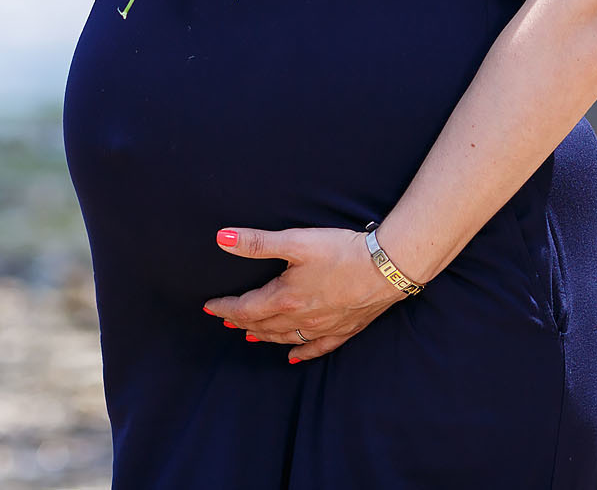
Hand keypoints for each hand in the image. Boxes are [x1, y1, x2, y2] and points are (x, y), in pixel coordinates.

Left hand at [201, 225, 405, 362]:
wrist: (387, 267)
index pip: (245, 309)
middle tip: (226, 319)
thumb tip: (221, 239)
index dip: (225, 309)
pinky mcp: (343, 330)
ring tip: (249, 335)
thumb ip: (257, 242)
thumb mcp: (295, 241)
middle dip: (240, 322)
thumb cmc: (341, 251)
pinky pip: (316, 349)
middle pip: (262, 326)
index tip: (209, 308)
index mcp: (285, 298)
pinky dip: (300, 353)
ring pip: (285, 338)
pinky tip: (293, 357)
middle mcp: (301, 319)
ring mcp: (323, 328)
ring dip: (264, 336)